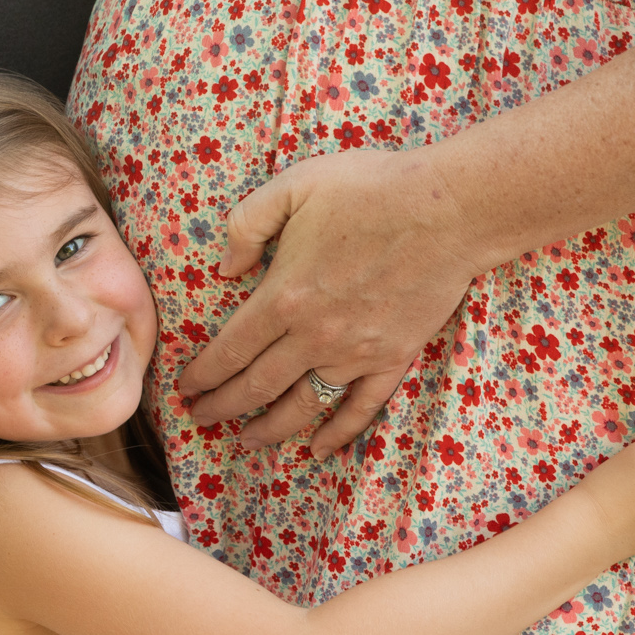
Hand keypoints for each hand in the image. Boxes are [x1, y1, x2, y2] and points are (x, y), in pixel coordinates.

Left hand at [178, 146, 485, 454]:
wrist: (450, 209)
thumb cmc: (369, 189)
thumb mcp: (292, 186)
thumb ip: (246, 224)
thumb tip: (225, 268)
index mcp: (283, 298)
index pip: (229, 351)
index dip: (202, 375)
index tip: (184, 389)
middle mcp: (314, 336)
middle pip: (256, 386)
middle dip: (222, 408)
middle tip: (200, 419)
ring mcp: (356, 353)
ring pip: (303, 406)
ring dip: (270, 429)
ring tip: (246, 441)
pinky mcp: (394, 358)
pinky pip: (361, 407)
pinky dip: (338, 433)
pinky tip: (319, 448)